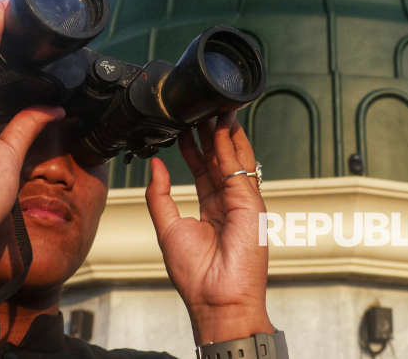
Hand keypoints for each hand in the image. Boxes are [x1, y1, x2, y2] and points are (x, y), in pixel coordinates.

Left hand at [145, 113, 273, 344]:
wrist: (217, 300)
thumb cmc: (196, 276)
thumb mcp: (167, 228)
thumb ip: (160, 195)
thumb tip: (156, 166)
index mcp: (212, 210)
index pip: (203, 170)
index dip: (194, 148)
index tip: (185, 128)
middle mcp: (229, 203)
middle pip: (220, 159)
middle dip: (210, 134)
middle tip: (200, 109)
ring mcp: (242, 201)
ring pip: (233, 158)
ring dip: (224, 132)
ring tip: (214, 107)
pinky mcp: (251, 202)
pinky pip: (238, 167)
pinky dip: (230, 145)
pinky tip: (221, 127)